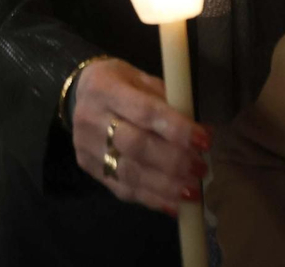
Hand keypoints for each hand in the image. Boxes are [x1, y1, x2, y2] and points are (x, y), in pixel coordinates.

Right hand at [71, 58, 209, 215]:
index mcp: (105, 89)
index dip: (176, 129)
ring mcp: (87, 147)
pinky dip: (152, 199)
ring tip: (193, 191)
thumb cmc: (120, 83)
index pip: (144, 112)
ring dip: (166, 186)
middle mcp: (91, 119)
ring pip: (129, 173)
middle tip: (201, 169)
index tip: (204, 141)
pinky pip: (123, 189)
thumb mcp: (142, 79)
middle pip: (136, 146)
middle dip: (173, 161)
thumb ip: (168, 101)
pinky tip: (175, 206)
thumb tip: (202, 132)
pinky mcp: (89, 168)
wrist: (80, 95)